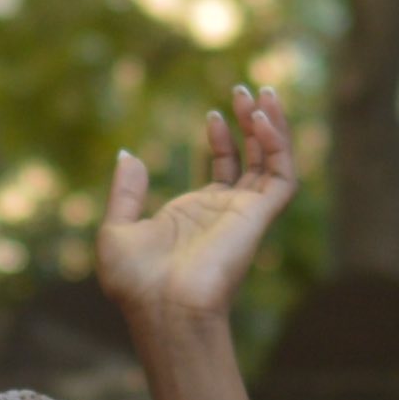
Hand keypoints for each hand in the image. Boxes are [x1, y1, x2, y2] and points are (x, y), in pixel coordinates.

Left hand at [95, 90, 296, 333]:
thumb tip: (128, 155)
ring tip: (263, 94)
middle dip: (252, 123)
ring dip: (272, 127)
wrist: (163, 309)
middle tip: (246, 89)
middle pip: (254, 159)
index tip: (212, 114)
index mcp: (197, 214)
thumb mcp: (116, 231)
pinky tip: (263, 119)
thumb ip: (124, 192)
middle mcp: (226, 212)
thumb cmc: (136, 283)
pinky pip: (282, 175)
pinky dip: (279, 146)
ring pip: (274, 162)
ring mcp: (245, 215)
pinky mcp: (259, 217)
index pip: (224, 168)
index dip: (223, 138)